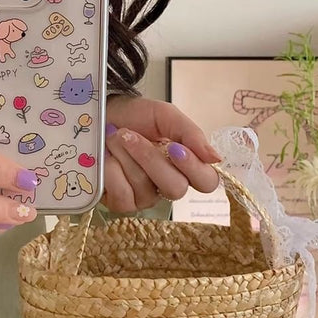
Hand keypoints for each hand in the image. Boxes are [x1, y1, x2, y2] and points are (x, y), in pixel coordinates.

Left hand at [102, 95, 221, 212]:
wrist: (101, 114)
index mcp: (185, 165)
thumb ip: (190, 133)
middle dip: (149, 158)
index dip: (193, 168)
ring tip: (113, 138)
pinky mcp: (121, 203)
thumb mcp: (164, 115)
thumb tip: (216, 158)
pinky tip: (106, 158)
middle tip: (128, 134)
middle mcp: (168, 184)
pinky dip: (111, 172)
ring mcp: (145, 197)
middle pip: (175, 189)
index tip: (174, 147)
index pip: (206, 182)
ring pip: (146, 191)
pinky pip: (123, 197)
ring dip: (126, 158)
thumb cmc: (134, 116)